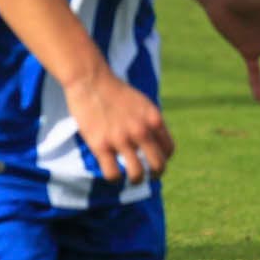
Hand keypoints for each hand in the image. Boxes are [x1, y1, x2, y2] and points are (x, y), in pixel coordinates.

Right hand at [65, 69, 170, 183]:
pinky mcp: (101, 146)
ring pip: (137, 174)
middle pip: (158, 165)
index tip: (156, 161)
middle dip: (156, 174)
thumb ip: (150, 121)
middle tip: (149, 176)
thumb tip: (156, 141)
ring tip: (132, 179)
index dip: (164, 158)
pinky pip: (113, 174)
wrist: (91, 80)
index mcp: (154, 120)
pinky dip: (115, 179)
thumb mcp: (143, 103)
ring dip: (136, 180)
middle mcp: (141, 131)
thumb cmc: (116, 92)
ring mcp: (121, 139)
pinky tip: (113, 175)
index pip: (168, 149)